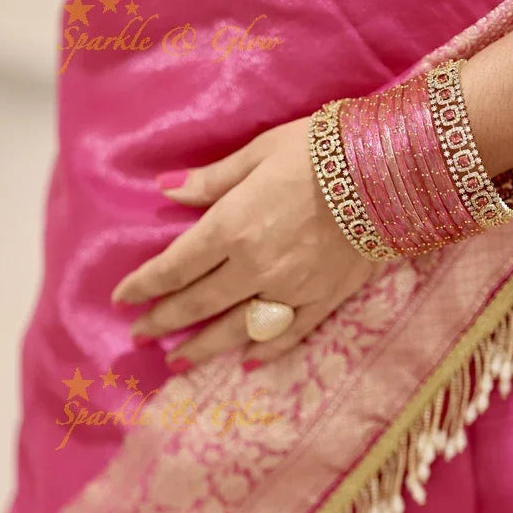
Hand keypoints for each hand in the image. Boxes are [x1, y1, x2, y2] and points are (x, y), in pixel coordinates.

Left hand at [111, 117, 375, 368]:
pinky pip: (288, 334)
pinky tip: (246, 362)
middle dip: (164, 321)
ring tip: (178, 361)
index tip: (123, 298)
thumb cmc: (320, 150)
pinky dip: (265, 350)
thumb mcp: (259, 152)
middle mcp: (254, 267)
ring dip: (203, 347)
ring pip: (236, 328)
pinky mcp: (324, 300)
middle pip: (198, 303)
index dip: (145, 285)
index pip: (175, 266)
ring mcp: (290, 289)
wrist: (390, 171)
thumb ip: (212, 181)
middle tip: (141, 336)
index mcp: (231, 228)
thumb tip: (168, 191)